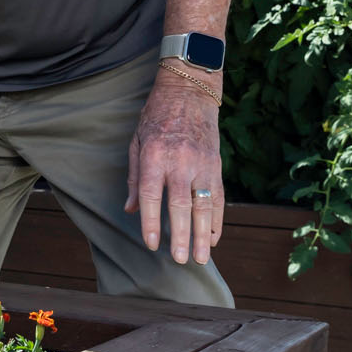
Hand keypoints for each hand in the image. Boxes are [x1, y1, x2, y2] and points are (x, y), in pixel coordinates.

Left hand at [125, 73, 224, 265]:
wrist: (189, 92)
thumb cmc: (157, 117)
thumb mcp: (137, 142)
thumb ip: (136, 178)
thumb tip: (132, 210)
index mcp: (155, 156)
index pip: (152, 195)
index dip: (151, 222)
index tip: (151, 244)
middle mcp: (180, 161)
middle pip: (181, 204)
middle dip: (181, 235)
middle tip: (179, 259)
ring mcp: (202, 163)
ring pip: (205, 204)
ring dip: (203, 234)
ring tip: (200, 257)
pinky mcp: (216, 165)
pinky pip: (219, 197)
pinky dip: (217, 219)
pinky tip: (213, 237)